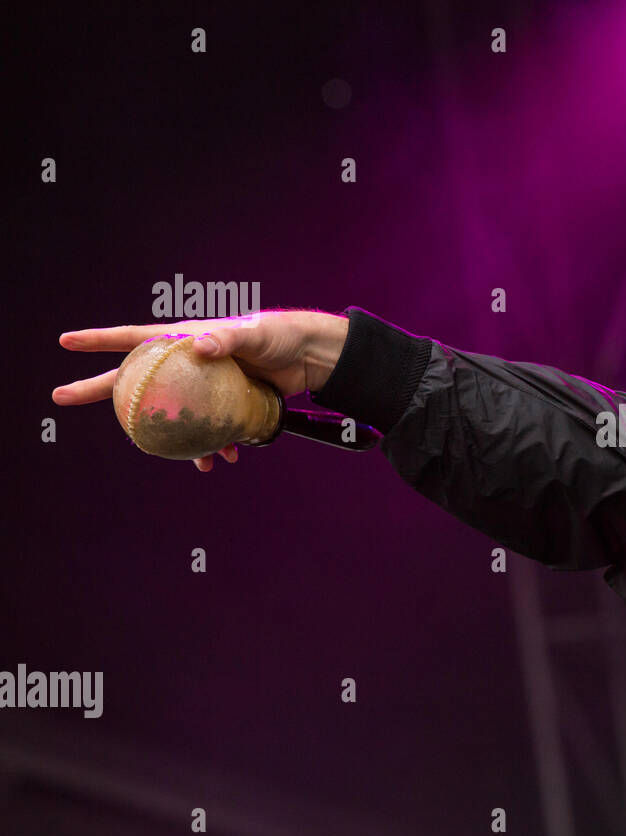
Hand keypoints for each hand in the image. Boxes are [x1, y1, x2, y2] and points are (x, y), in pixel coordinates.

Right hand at [53, 310, 348, 469]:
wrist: (311, 356)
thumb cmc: (280, 334)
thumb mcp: (253, 333)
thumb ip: (225, 338)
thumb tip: (199, 345)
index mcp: (186, 339)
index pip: (134, 338)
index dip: (99, 341)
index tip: (65, 343)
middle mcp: (189, 362)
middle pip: (136, 378)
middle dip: (100, 388)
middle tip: (62, 395)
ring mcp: (205, 384)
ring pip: (174, 411)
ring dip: (170, 435)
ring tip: (170, 458)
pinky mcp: (226, 402)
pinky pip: (209, 427)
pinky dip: (212, 444)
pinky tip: (220, 460)